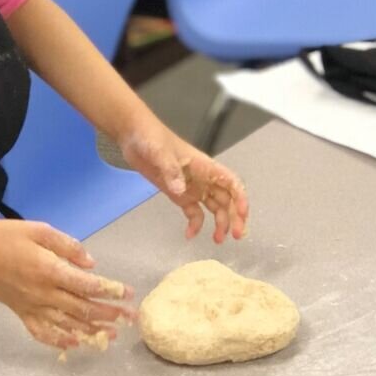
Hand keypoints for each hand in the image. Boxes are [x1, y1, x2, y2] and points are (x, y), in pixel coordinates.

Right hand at [0, 219, 134, 351]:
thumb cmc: (6, 236)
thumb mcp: (39, 230)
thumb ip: (67, 246)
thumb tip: (91, 264)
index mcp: (49, 270)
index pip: (87, 286)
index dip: (110, 291)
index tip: (128, 294)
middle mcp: (43, 294)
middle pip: (82, 309)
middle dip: (109, 315)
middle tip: (130, 318)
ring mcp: (31, 307)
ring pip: (66, 325)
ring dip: (91, 331)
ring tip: (112, 336)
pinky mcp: (20, 314)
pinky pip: (41, 333)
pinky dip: (59, 341)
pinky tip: (74, 345)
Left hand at [119, 122, 249, 242]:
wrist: (133, 135)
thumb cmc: (150, 136)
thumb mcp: (160, 151)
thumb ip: (171, 170)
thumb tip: (181, 190)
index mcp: (204, 166)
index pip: (231, 182)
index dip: (241, 198)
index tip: (242, 214)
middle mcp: (203, 178)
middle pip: (227, 199)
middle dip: (234, 217)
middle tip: (236, 235)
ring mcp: (192, 187)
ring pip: (214, 208)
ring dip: (219, 224)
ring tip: (217, 240)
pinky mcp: (179, 194)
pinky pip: (193, 212)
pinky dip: (195, 224)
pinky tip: (190, 234)